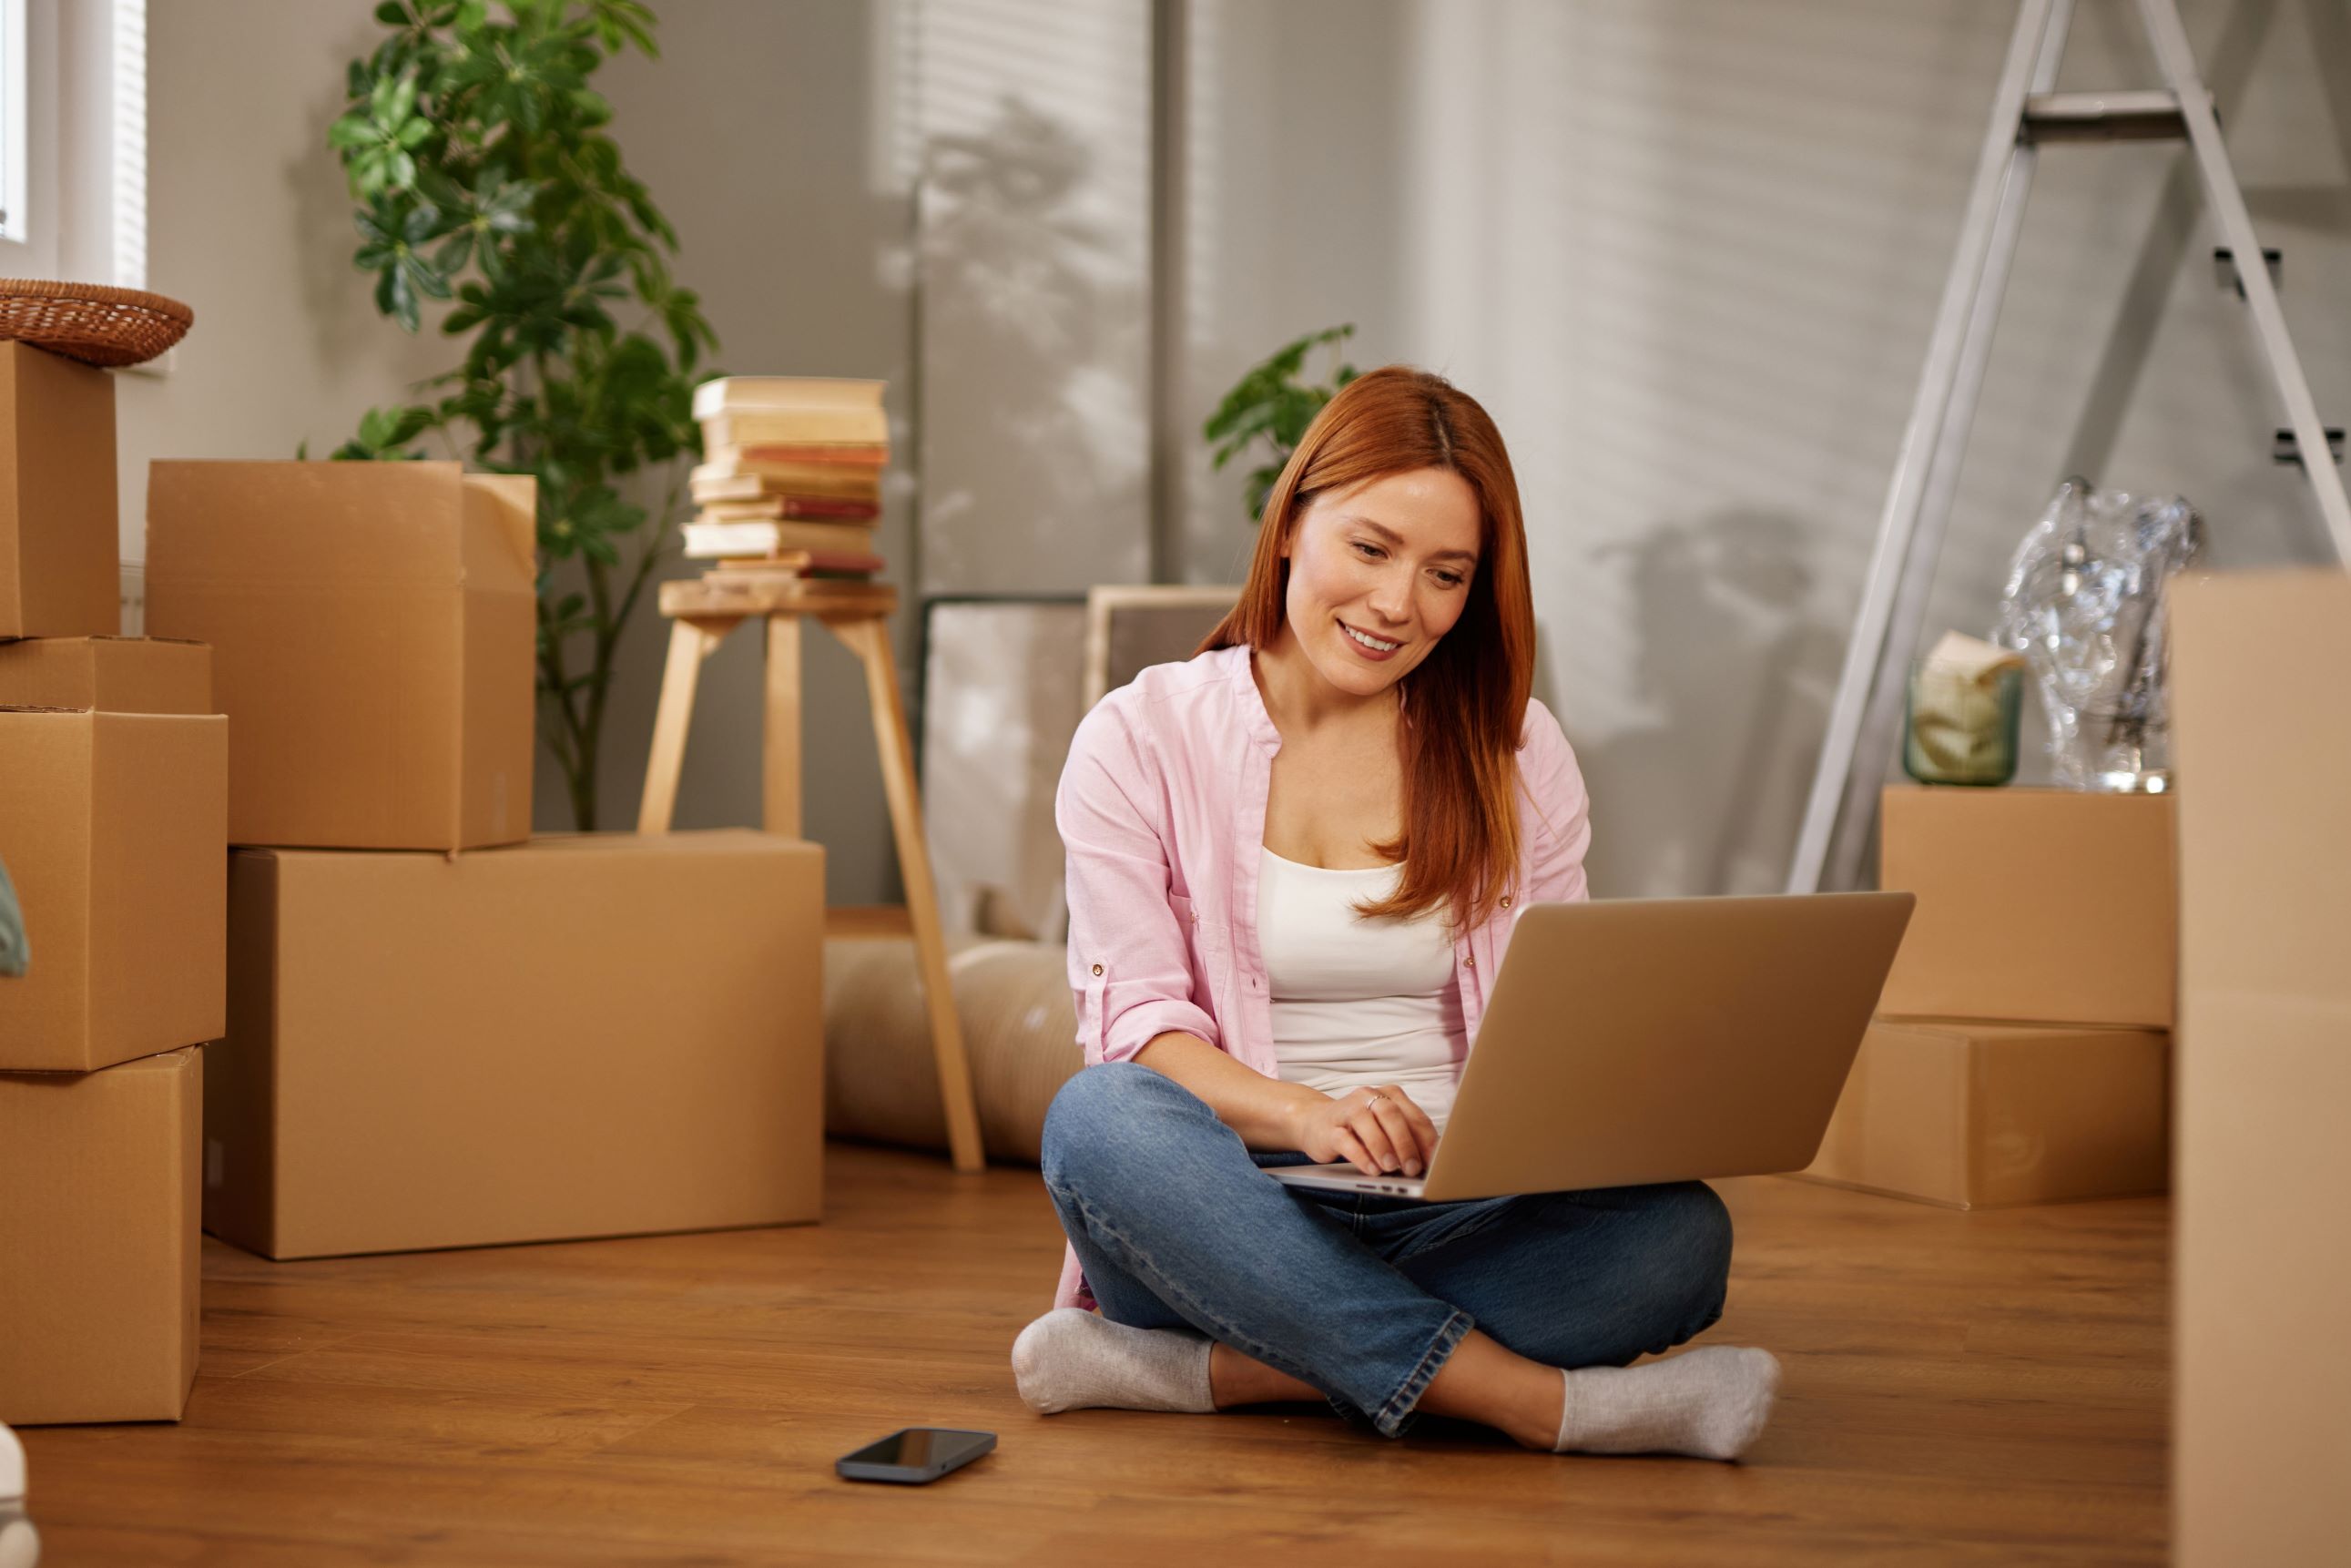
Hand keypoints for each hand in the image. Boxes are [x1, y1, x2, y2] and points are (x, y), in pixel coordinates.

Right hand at [1289, 1085, 1439, 1177]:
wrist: (1316, 1123)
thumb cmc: (1359, 1130)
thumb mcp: (1385, 1129)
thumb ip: (1406, 1138)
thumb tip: (1430, 1162)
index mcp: (1390, 1095)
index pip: (1414, 1116)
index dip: (1426, 1140)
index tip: (1435, 1162)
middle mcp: (1368, 1097)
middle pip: (1391, 1115)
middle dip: (1405, 1143)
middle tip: (1413, 1168)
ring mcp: (1347, 1110)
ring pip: (1367, 1123)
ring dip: (1382, 1147)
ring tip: (1391, 1168)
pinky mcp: (1329, 1128)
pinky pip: (1346, 1141)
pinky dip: (1361, 1156)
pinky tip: (1371, 1170)